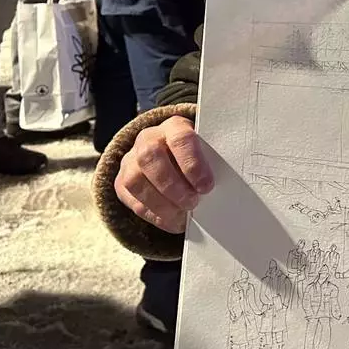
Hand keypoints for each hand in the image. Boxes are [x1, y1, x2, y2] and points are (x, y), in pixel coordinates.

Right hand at [115, 116, 214, 232]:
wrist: (168, 153)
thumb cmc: (195, 155)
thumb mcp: (206, 150)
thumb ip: (212, 161)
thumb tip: (227, 185)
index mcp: (174, 126)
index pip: (180, 139)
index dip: (192, 164)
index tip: (207, 186)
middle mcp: (148, 139)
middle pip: (150, 157)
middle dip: (173, 185)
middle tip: (193, 202)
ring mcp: (131, 160)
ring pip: (136, 181)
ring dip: (162, 203)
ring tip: (183, 215)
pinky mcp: (122, 182)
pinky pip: (132, 201)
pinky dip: (155, 215)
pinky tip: (174, 221)